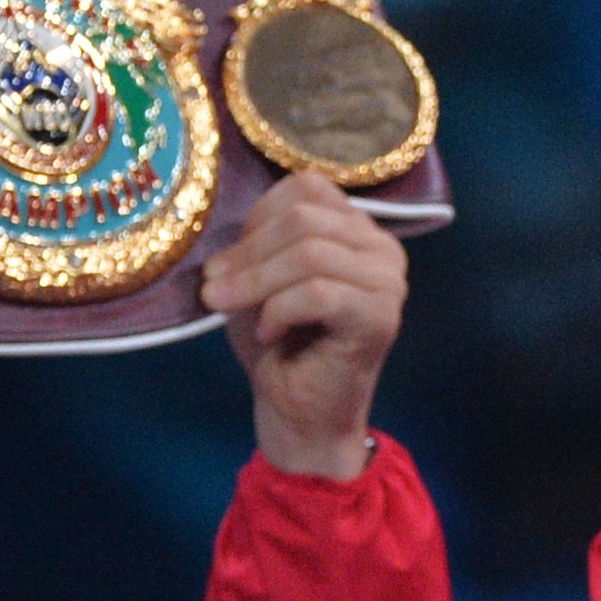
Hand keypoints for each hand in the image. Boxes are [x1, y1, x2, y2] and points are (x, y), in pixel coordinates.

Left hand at [200, 173, 405, 479]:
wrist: (301, 413)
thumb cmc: (280, 347)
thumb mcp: (259, 281)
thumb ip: (257, 242)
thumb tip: (230, 228)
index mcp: (357, 228)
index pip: (306, 187)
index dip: (256, 218)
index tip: (222, 264)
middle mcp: (382, 248)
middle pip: (305, 217)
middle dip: (249, 253)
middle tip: (212, 287)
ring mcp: (388, 282)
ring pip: (311, 254)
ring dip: (256, 282)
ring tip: (227, 308)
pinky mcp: (380, 317)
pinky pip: (319, 293)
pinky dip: (279, 311)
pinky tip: (268, 334)